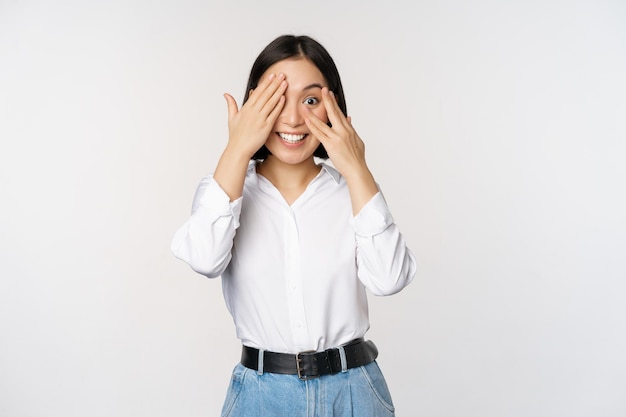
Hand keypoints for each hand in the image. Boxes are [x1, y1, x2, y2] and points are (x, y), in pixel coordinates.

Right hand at [223, 73, 286, 157]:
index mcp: (246, 109)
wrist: (238, 149)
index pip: (258, 92)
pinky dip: (278, 106)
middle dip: (274, 83)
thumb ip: (231, 105)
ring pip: (270, 102)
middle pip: (265, 94)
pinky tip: (283, 98)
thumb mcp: (231, 118)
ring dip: (278, 92)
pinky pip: (273, 114)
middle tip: (282, 75)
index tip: (272, 76)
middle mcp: (253, 112)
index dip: (266, 83)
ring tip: (285, 83)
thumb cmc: (235, 136)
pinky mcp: (265, 127)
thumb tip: (226, 94)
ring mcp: (259, 119)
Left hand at [304, 88, 377, 213]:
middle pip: (334, 113)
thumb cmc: (356, 158)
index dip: (334, 103)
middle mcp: (344, 131)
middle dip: (328, 100)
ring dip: (313, 113)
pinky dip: (312, 126)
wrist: (357, 169)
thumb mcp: (356, 141)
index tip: (330, 94)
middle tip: (322, 90)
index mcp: (349, 130)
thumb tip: (349, 118)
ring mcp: (337, 137)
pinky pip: (319, 133)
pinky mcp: (331, 145)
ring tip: (306, 105)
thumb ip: (351, 128)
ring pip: (323, 122)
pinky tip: (306, 120)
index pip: (340, 113)